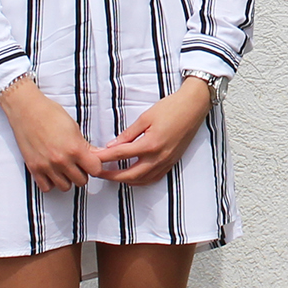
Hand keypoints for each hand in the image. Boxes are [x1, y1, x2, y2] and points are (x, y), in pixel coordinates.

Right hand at [0, 77, 102, 191]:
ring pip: (65, 187)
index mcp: (75, 148)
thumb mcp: (73, 127)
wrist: (26, 110)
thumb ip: (84, 145)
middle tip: (77, 164)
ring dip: (67, 179)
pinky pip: (47, 188)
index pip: (95, 170)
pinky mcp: (34, 169)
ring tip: (64, 168)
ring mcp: (47, 166)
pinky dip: (51, 182)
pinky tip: (52, 172)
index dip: (95, 166)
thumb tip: (95, 155)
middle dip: (82, 173)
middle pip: (82, 181)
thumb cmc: (49, 113)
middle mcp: (62, 160)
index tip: (91, 162)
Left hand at [92, 78, 213, 185]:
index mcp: (150, 144)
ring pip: (142, 180)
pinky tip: (133, 177)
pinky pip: (154, 178)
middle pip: (130, 174)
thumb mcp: (145, 117)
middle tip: (98, 173)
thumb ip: (128, 134)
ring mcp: (166, 162)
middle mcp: (159, 157)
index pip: (121, 155)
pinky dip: (141, 181)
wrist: (194, 107)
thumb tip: (112, 145)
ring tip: (112, 176)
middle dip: (111, 176)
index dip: (104, 157)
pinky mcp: (172, 162)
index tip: (93, 158)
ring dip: (125, 180)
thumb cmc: (171, 108)